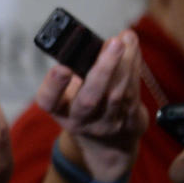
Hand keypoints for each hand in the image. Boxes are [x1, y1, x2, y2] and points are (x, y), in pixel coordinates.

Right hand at [35, 30, 147, 182]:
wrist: (108, 142)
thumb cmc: (84, 103)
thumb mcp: (71, 91)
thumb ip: (79, 69)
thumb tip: (106, 42)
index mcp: (58, 110)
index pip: (49, 100)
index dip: (54, 85)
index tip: (61, 68)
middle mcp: (80, 121)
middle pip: (89, 99)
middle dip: (103, 69)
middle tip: (113, 43)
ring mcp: (106, 124)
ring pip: (117, 94)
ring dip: (126, 63)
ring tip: (127, 39)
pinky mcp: (129, 123)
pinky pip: (133, 94)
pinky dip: (134, 68)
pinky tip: (133, 51)